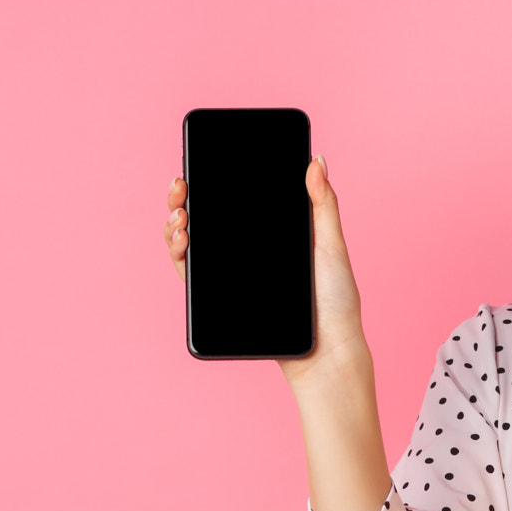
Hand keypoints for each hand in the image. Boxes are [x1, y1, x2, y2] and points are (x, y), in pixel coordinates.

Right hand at [163, 158, 373, 389]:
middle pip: (207, 219)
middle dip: (183, 198)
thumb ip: (323, 204)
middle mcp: (247, 253)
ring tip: (180, 214)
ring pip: (193, 244)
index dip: (212, 182)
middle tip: (182, 186)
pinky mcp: (224, 299)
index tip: (199, 166)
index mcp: (270, 235)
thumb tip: (316, 159)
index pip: (235, 203)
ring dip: (175, 224)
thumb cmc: (336, 302)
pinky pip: (193, 275)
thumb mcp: (331, 246)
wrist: (326, 351)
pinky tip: (182, 241)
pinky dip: (179, 256)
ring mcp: (233, 276)